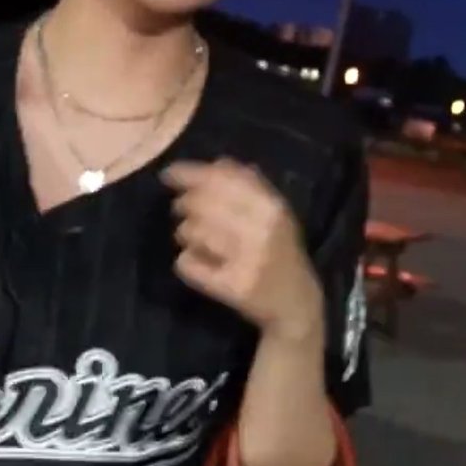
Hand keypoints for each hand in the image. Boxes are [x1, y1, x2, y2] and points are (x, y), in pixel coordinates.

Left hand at [162, 159, 322, 340]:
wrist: (297, 303)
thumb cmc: (281, 251)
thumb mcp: (276, 213)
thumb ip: (250, 185)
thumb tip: (215, 163)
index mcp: (272, 207)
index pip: (220, 179)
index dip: (189, 174)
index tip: (168, 174)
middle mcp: (260, 230)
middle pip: (199, 203)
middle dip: (183, 205)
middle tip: (183, 211)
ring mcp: (245, 261)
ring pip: (190, 232)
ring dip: (185, 234)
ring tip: (197, 240)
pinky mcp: (230, 288)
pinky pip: (187, 264)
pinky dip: (186, 261)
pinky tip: (199, 263)